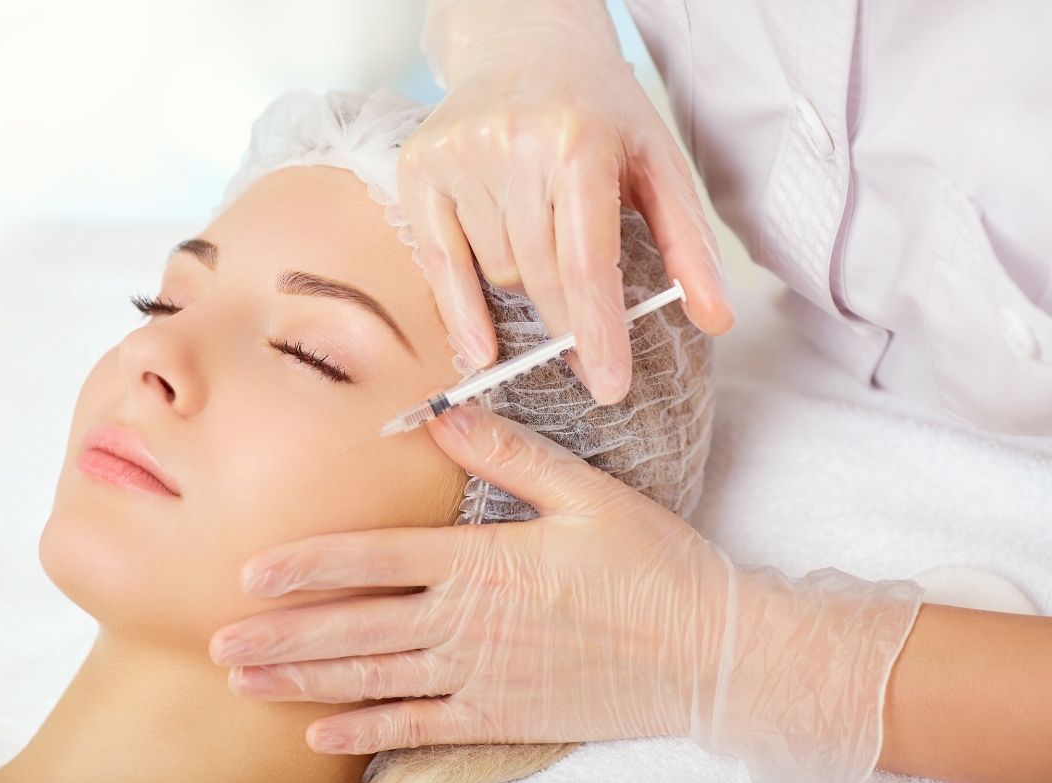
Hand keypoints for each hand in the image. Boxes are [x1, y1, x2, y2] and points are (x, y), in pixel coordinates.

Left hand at [210, 404, 924, 782]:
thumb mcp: (586, 493)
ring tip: (245, 681)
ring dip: (303, 680)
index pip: (374, 561)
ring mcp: (480, 677)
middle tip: (216, 639)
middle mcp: (467, 623)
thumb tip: (446, 414)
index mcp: (482, 561)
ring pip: (372, 679)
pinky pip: (418, 728)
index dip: (307, 567)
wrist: (708, 652)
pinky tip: (320, 733)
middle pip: (355, 628)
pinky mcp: (500, 718)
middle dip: (280, 633)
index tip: (250, 573)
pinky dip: (366, 732)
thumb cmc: (649, 565)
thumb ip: (510, 453)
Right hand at [399, 0, 734, 403]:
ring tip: (545, 263)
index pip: (586, 262)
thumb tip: (715, 319)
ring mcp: (460, 156)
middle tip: (590, 363)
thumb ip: (688, 242)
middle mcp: (513, 145)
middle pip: (539, 277)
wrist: (523, 42)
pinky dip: (460, 310)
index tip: (609, 386)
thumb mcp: (657, 160)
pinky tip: (480, 347)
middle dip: (568, 327)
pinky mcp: (421, 167)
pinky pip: (439, 262)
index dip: (597, 332)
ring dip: (526, 291)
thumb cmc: (598, 109)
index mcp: (579, 141)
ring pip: (496, 272)